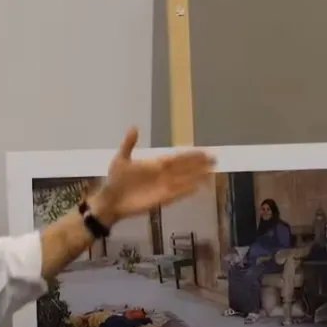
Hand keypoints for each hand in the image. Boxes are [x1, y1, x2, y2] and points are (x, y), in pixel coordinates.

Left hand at [90, 127, 214, 224]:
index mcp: (155, 163)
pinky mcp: (161, 199)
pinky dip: (187, 190)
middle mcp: (163, 174)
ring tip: (212, 173)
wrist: (111, 200)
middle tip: (215, 159)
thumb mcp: (120, 159)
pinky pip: (177, 194)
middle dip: (200, 164)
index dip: (191, 154)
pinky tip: (198, 188)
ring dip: (198, 176)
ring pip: (185, 179)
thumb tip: (134, 127)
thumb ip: (129, 144)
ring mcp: (163, 187)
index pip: (178, 157)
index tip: (205, 151)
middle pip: (185, 168)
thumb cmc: (116, 180)